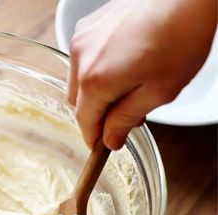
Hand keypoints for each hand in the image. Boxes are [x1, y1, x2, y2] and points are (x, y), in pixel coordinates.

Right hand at [68, 0, 216, 148]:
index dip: (95, 138)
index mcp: (95, 81)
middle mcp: (82, 57)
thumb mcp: (159, 91)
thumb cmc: (180, 35)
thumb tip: (111, 139)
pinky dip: (100, 68)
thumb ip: (127, 120)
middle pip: (79, 102)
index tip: (105, 146)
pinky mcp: (92, 23)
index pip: (85, 122)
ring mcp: (85, 36)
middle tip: (128, 114)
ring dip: (98, 90)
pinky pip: (87, 57)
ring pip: (81, 79)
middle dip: (99, 113)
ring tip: (132, 85)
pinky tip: (128, 63)